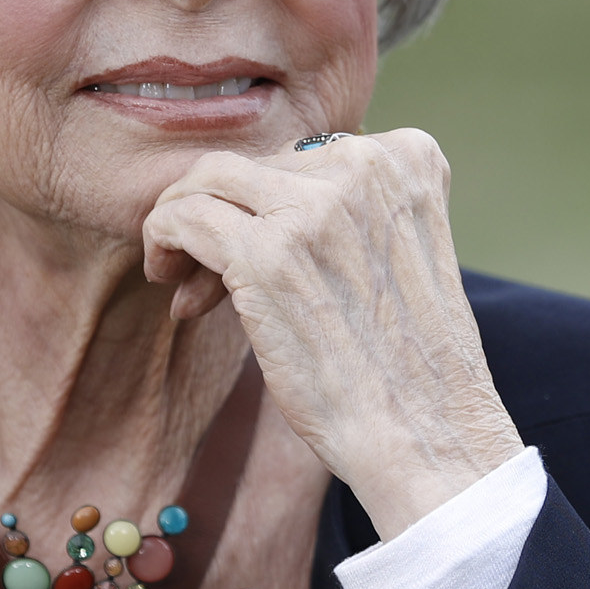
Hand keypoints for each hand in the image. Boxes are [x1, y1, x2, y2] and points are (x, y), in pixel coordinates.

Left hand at [142, 129, 523, 535]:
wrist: (427, 433)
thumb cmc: (408, 363)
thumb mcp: (399, 252)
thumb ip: (347, 210)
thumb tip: (239, 196)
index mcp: (408, 157)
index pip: (304, 155)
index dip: (269, 204)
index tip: (261, 255)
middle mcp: (365, 165)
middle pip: (255, 166)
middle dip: (225, 216)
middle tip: (206, 277)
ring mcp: (315, 206)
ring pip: (209, 179)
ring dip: (182, 220)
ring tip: (177, 275)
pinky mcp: (267, 254)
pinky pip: (184, 217)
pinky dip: (162, 240)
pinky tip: (168, 281)